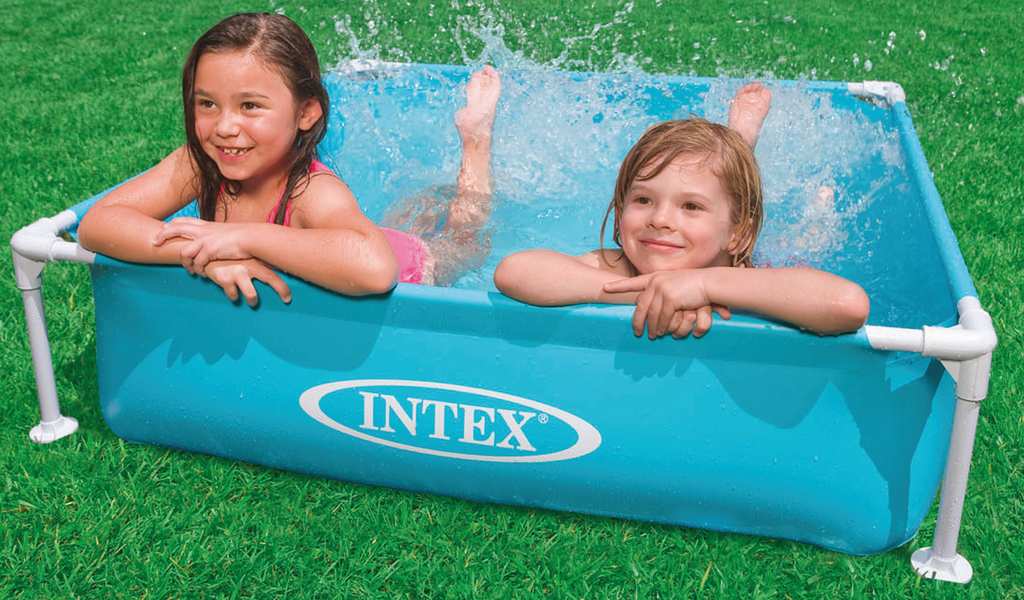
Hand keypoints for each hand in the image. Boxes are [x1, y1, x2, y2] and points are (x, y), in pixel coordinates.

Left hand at [153, 217, 251, 274]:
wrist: (253, 238)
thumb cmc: (245, 237)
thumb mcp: (227, 234)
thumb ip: (218, 238)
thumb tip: (217, 245)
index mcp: (207, 225)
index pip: (184, 221)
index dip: (171, 225)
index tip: (163, 229)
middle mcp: (203, 231)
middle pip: (176, 228)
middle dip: (162, 235)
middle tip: (154, 242)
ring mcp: (206, 240)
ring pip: (185, 251)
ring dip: (185, 263)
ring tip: (191, 270)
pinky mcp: (211, 251)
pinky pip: (198, 263)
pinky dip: (199, 270)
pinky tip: (202, 274)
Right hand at [202, 258, 291, 306]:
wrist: (204, 250)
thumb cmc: (227, 257)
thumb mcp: (243, 258)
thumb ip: (256, 265)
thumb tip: (273, 271)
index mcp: (254, 261)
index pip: (274, 272)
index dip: (283, 286)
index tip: (288, 298)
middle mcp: (249, 266)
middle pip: (271, 278)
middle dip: (280, 289)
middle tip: (286, 300)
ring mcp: (237, 272)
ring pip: (251, 294)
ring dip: (253, 299)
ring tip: (252, 302)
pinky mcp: (224, 278)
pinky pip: (232, 294)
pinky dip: (232, 295)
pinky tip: (231, 293)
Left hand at [604, 271, 726, 338]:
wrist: (710, 283)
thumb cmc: (695, 285)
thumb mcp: (675, 284)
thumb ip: (662, 291)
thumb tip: (650, 304)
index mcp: (656, 277)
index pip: (634, 282)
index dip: (619, 286)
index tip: (604, 287)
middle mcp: (656, 282)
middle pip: (641, 306)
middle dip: (638, 321)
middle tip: (637, 332)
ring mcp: (662, 289)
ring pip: (652, 314)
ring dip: (652, 328)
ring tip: (652, 336)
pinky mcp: (671, 299)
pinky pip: (662, 318)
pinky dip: (662, 327)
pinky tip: (662, 333)